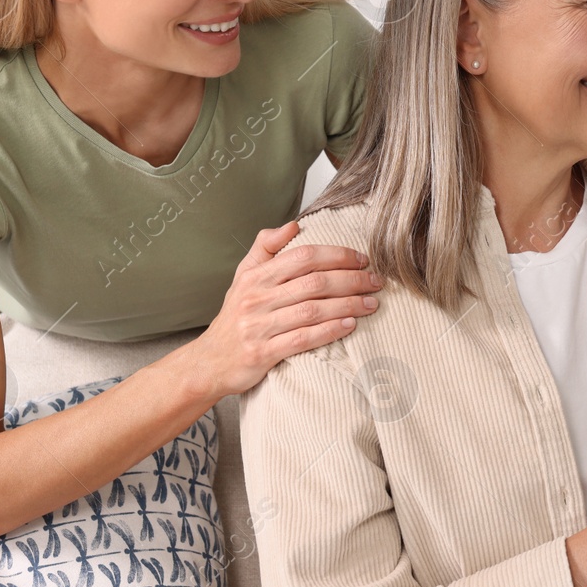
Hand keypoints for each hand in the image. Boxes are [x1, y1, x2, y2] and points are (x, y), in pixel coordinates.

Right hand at [189, 222, 382, 398]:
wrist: (210, 361)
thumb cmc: (235, 316)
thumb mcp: (243, 276)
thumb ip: (265, 247)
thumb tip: (293, 224)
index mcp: (256, 276)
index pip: (303, 257)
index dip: (337, 255)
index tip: (362, 259)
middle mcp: (257, 298)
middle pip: (314, 283)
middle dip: (351, 280)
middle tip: (376, 281)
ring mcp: (260, 326)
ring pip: (313, 310)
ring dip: (348, 305)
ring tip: (372, 303)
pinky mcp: (264, 352)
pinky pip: (303, 339)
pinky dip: (330, 331)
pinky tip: (350, 325)